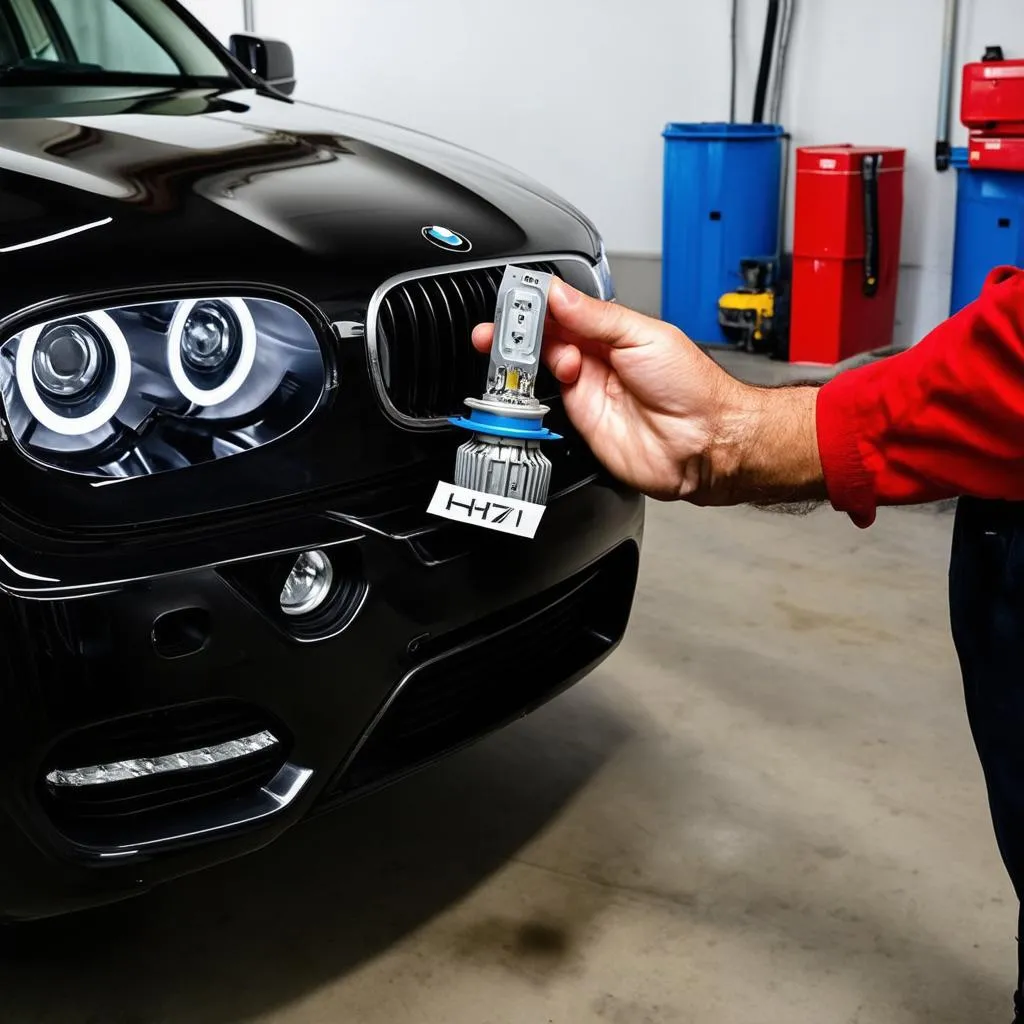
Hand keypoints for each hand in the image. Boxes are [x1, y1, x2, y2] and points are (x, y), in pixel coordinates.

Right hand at [471, 278, 823, 505]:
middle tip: (499, 325)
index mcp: (613, 330)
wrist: (705, 441)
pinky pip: (547, 402)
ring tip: (520, 350)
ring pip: (541, 367)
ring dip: (526, 357)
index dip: (538, 302)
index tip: (517, 295)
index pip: (565, 309)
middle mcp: (597, 358)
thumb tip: (558, 294)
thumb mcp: (643, 335)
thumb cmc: (694, 388)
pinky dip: (535, 389)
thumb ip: (596, 316)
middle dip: (518, 329)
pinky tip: (538, 376)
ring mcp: (588, 389)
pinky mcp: (581, 420)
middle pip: (545, 338)